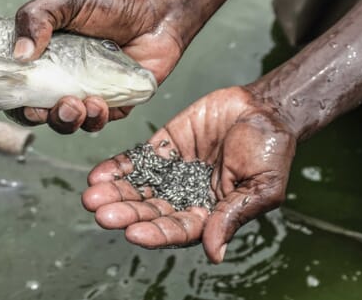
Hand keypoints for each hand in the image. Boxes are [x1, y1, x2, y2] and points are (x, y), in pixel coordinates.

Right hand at [8, 0, 182, 133]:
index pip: (18, 84)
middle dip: (38, 115)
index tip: (19, 96)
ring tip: (77, 104)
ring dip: (65, 120)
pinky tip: (98, 103)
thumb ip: (36, 17)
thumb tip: (20, 54)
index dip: (13, 96)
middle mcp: (61, 79)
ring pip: (66, 122)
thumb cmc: (110, 2)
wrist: (157, 11)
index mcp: (43, 56)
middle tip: (46, 106)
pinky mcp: (112, 105)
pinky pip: (97, 122)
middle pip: (37, 111)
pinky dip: (94, 119)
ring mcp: (86, 93)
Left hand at [81, 86, 295, 262]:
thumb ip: (232, 216)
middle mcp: (184, 197)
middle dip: (125, 213)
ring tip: (91, 197)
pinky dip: (117, 168)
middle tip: (101, 214)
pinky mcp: (162, 148)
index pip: (177, 229)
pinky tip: (98, 175)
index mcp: (209, 213)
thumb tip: (214, 254)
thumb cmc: (270, 150)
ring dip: (114, 194)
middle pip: (149, 210)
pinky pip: (136, 160)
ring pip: (138, 188)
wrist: (263, 108)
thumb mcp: (261, 187)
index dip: (155, 233)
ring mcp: (171, 172)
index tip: (133, 233)